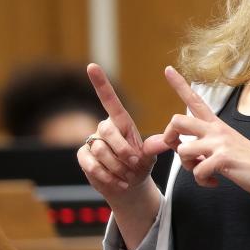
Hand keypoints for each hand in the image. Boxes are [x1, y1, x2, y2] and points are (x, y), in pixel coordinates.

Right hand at [77, 64, 157, 198]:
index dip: (100, 83)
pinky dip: (108, 176)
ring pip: (101, 150)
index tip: (92, 65)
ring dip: (118, 167)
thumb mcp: (150, 155)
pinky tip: (118, 181)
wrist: (127, 185)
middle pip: (108, 131)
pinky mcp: (83, 156)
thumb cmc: (140, 165)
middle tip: (134, 165)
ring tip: (127, 174)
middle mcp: (104, 127)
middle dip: (123, 151)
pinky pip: (92, 165)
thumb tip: (167, 138)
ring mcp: (91, 141)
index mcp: (121, 122)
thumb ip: (154, 146)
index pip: (109, 100)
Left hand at [144, 66, 249, 200]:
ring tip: (203, 170)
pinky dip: (202, 181)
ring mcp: (220, 143)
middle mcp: (217, 130)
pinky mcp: (223, 159)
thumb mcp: (226, 146)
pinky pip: (197, 171)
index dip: (180, 84)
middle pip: (178, 120)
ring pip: (182, 150)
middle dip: (169, 137)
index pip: (195, 100)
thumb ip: (204, 144)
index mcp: (217, 125)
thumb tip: (183, 150)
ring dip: (188, 166)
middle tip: (177, 149)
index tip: (168, 70)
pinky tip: (214, 181)